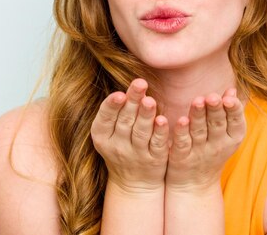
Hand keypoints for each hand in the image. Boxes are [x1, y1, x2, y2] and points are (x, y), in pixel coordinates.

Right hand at [91, 78, 169, 192]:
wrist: (133, 183)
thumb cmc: (122, 146)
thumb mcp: (111, 132)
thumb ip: (119, 109)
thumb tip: (132, 84)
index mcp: (102, 136)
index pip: (105, 118)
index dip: (111, 106)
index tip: (120, 94)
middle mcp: (117, 146)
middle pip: (125, 121)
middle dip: (132, 101)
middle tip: (140, 83)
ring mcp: (136, 155)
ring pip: (141, 132)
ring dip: (146, 116)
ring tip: (150, 100)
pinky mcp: (154, 160)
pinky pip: (157, 144)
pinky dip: (160, 132)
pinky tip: (163, 120)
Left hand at [165, 88, 245, 191]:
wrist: (194, 184)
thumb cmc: (212, 150)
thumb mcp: (226, 134)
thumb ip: (228, 112)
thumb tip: (232, 89)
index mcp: (232, 138)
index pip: (235, 121)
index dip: (233, 110)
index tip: (229, 98)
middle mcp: (218, 145)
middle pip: (217, 124)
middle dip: (215, 110)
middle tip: (213, 96)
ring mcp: (199, 152)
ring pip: (199, 131)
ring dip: (198, 116)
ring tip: (197, 101)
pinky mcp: (182, 157)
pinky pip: (182, 143)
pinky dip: (182, 132)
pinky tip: (181, 120)